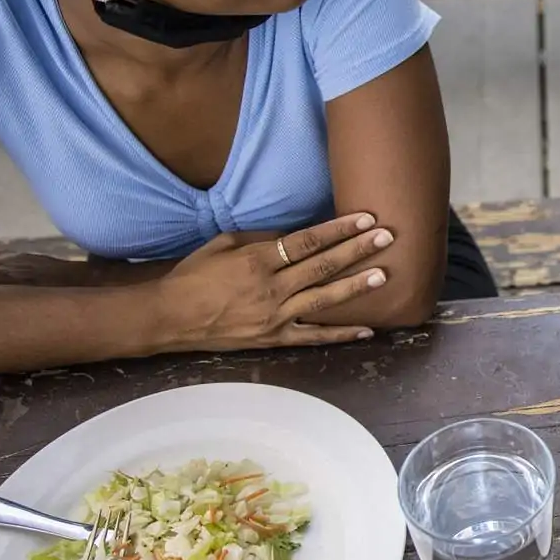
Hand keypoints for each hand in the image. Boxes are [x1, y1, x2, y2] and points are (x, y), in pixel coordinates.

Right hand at [154, 213, 397, 352]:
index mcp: (258, 260)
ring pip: (324, 299)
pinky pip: (314, 338)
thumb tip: (293, 235)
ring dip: (356, 286)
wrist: (170, 318)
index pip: (308, 241)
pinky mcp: (275, 339)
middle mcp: (272, 288)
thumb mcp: (223, 244)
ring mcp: (276, 316)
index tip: (365, 219)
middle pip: (323, 266)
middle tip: (388, 237)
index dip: (339, 230)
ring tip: (384, 275)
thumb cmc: (193, 276)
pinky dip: (341, 334)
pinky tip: (368, 330)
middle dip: (358, 250)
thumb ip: (260, 238)